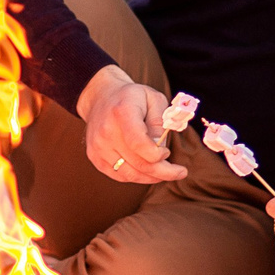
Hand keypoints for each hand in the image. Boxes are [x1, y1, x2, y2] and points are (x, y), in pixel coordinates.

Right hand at [79, 64, 186, 183]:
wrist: (100, 97)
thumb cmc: (131, 97)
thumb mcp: (153, 99)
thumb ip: (160, 122)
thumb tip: (161, 147)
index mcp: (122, 113)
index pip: (139, 143)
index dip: (157, 154)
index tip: (168, 152)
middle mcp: (106, 132)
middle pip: (138, 163)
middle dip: (163, 172)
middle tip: (180, 173)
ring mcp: (98, 147)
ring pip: (130, 175)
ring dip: (152, 177)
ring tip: (166, 172)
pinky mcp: (95, 157)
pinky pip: (120, 176)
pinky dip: (137, 177)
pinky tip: (148, 171)